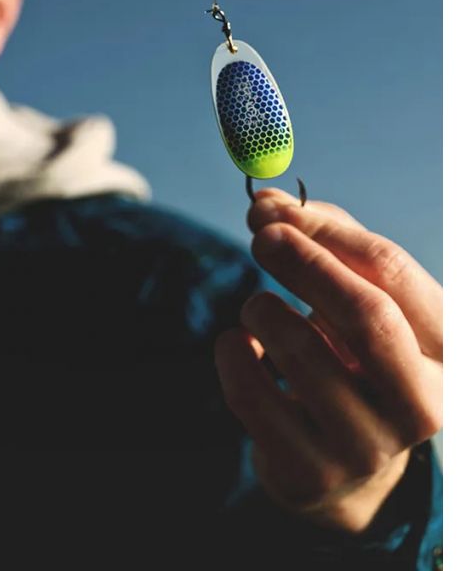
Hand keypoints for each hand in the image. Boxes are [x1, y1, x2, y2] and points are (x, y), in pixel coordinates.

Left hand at [214, 188, 442, 532]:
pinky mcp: (311, 473)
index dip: (325, 232)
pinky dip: (231, 351)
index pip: (390, 272)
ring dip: (261, 309)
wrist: (341, 460)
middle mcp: (422, 404)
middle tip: (259, 236)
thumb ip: (320, 240)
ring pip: (298, 350)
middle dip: (302, 264)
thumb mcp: (354, 295)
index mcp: (444, 349)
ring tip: (260, 310)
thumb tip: (266, 203)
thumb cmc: (350, 356)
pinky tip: (241, 348)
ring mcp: (368, 448)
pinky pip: (249, 391)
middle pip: (364, 315)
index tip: (272, 212)